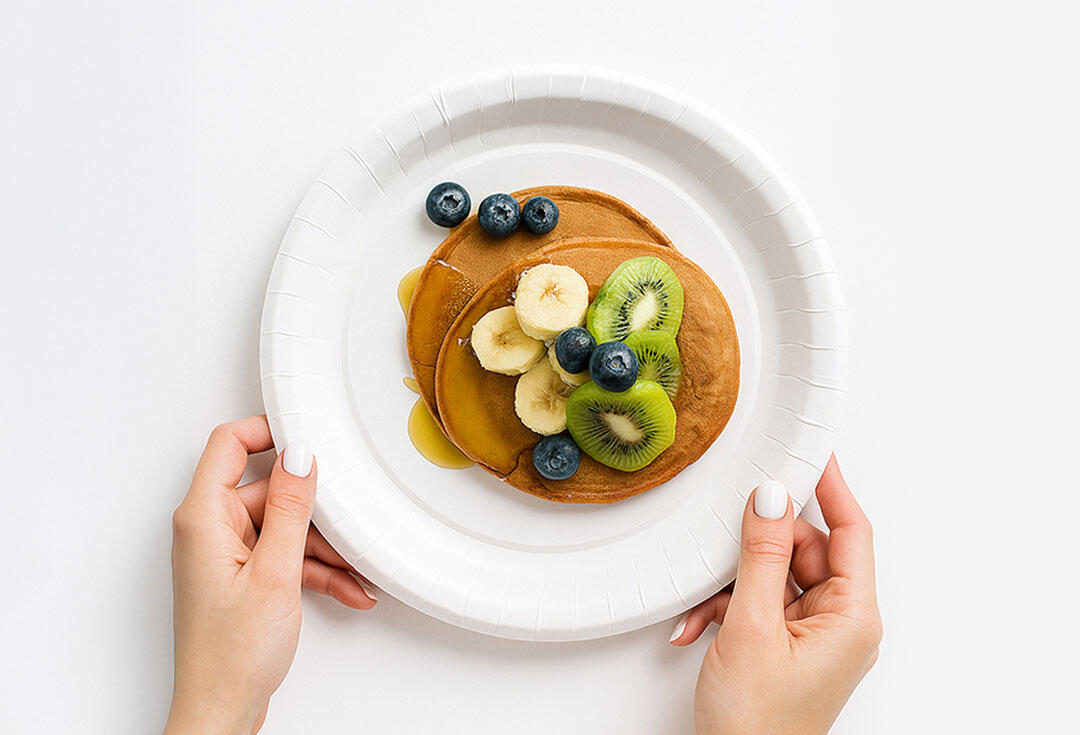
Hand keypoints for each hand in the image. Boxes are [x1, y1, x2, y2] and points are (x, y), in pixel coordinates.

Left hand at [166, 416, 376, 734]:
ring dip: (323, 548)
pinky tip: (348, 589)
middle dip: (316, 511)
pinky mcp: (242, 576)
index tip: (310, 434)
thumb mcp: (276, 572)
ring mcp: (227, 553)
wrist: (221, 711)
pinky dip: (315, 570)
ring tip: (357, 570)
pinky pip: (284, 555)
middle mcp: (211, 529)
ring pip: (284, 526)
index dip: (269, 431)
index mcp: (205, 517)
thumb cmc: (231, 655)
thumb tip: (301, 454)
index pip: (229, 444)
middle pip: (270, 490)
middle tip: (351, 520)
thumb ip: (291, 508)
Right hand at [670, 456, 880, 734]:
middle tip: (726, 537)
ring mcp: (811, 635)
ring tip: (706, 607)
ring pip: (773, 574)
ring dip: (731, 584)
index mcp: (852, 617)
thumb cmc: (758, 726)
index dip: (832, 485)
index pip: (851, 530)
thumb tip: (769, 498)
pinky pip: (757, 603)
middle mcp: (839, 622)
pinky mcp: (784, 645)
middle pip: (803, 549)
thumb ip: (760, 556)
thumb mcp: (751, 627)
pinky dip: (725, 609)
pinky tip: (698, 628)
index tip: (813, 448)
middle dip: (756, 547)